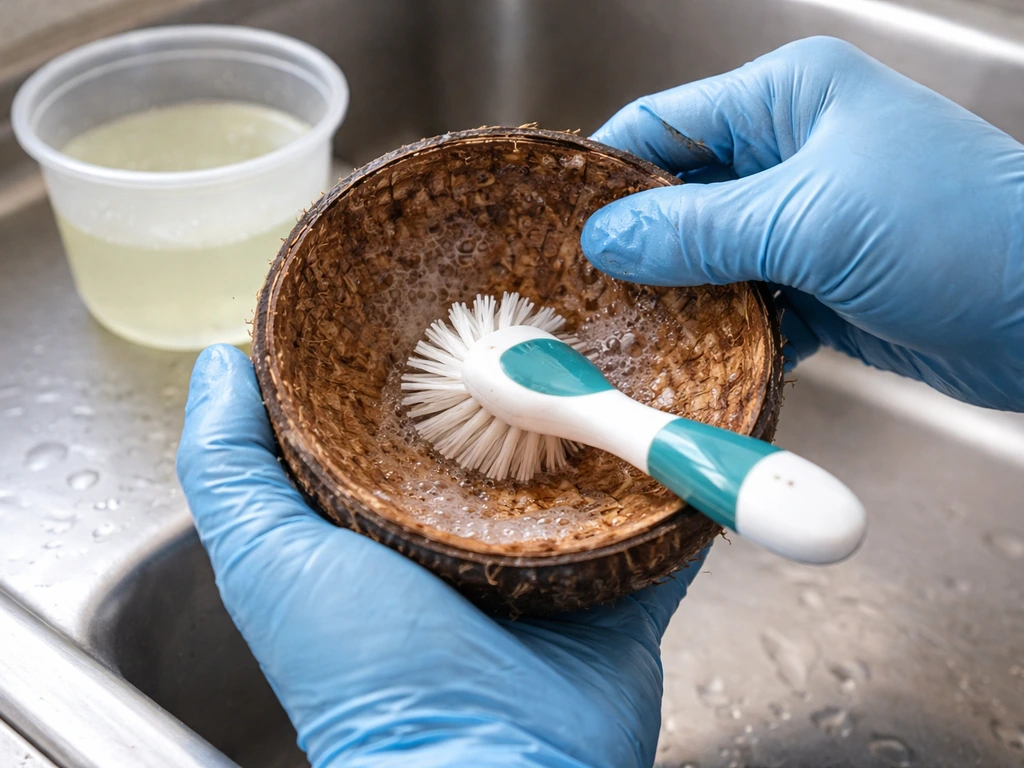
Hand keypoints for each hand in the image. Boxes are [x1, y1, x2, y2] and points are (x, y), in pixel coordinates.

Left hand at [176, 345, 706, 767]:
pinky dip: (677, 475)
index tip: (439, 285)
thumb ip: (231, 468)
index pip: (409, 417)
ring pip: (588, 464)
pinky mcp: (625, 589)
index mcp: (393, 523)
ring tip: (631, 336)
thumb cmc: (368, 678)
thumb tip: (218, 367)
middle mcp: (474, 538)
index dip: (422, 356)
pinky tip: (688, 418)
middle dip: (525, 370)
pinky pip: (663, 519)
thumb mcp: (271, 562)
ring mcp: (555, 564)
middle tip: (551, 294)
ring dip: (607, 411)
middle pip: (505, 430)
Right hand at [581, 36, 1023, 411]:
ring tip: (633, 334)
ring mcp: (812, 220)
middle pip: (684, 196)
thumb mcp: (806, 219)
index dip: (608, 174)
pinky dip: (729, 331)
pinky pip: (753, 302)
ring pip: (714, 257)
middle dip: (640, 247)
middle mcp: (796, 151)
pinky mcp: (828, 282)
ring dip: (682, 297)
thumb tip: (607, 237)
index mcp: (789, 98)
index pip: (666, 123)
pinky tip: (703, 358)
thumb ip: (695, 229)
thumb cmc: (960, 233)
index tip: (558, 225)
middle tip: (586, 294)